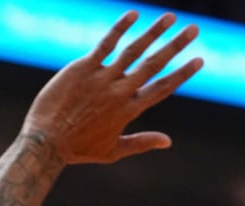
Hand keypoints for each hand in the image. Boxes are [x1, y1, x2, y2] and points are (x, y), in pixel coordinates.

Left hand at [23, 11, 203, 164]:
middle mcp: (119, 92)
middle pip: (154, 64)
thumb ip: (141, 142)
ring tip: (170, 17)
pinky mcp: (83, 69)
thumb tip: (168, 141)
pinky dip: (120, 28)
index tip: (200, 59)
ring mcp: (101, 78)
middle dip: (176, 46)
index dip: (182, 73)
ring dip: (154, 32)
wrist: (44, 144)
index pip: (162, 88)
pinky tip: (133, 15)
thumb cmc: (76, 150)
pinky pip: (105, 44)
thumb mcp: (111, 152)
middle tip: (194, 29)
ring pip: (134, 50)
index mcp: (129, 110)